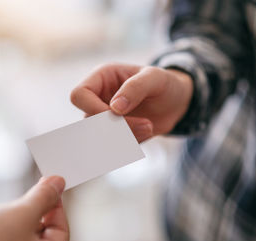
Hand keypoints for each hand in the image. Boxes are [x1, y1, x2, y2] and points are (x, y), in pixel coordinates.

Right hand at [71, 63, 193, 141]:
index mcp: (101, 78)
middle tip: (147, 125)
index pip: (79, 96)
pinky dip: (129, 146)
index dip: (95, 109)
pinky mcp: (113, 135)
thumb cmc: (165, 83)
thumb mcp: (155, 78)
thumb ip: (135, 88)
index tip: (120, 114)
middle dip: (117, 127)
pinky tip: (147, 134)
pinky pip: (112, 148)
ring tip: (150, 128)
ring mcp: (104, 119)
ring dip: (125, 138)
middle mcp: (97, 99)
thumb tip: (114, 108)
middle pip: (89, 121)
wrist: (176, 102)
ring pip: (99, 138)